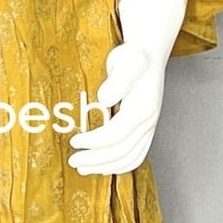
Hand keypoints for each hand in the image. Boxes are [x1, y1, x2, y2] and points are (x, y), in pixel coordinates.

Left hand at [67, 42, 166, 174]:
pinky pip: (136, 156)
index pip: (115, 136)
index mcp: (141, 109)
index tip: (74, 141)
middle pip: (121, 152)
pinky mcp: (146, 130)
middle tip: (73, 161)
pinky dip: (119, 165)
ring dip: (106, 167)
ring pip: (130, 158)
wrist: (148, 54)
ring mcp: (149, 128)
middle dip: (95, 159)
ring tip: (83, 168)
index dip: (93, 142)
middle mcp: (148, 122)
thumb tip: (104, 98)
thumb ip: (117, 80)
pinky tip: (103, 167)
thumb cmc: (133, 56)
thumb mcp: (125, 61)